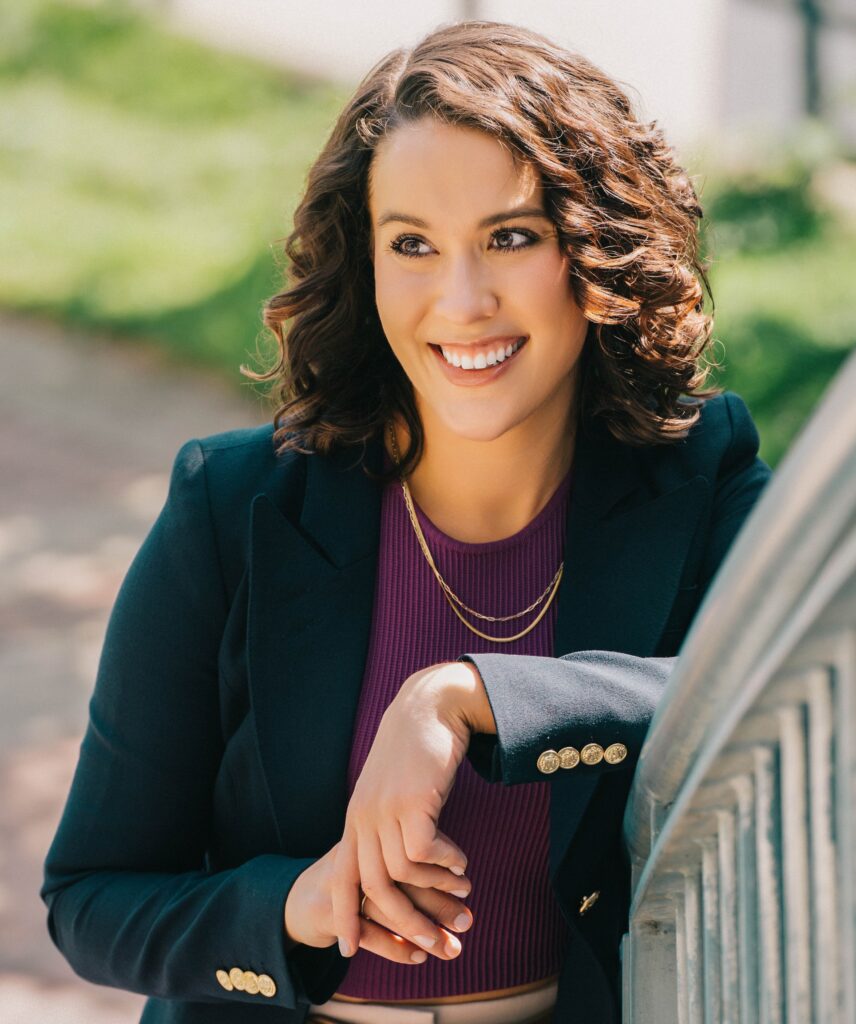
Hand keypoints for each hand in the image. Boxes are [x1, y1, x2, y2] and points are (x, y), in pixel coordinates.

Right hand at [284, 841, 470, 963]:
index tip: (466, 888)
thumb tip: (457, 873)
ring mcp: (339, 881)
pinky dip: (393, 945)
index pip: (410, 849)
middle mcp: (355, 855)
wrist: (298, 896)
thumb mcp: (379, 858)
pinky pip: (365, 930)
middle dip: (438, 902)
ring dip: (421, 928)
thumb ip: (411, 856)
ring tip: (449, 945)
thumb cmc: (352, 879)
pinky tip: (417, 955)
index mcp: (371, 833)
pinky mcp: (326, 911)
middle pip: (401, 877)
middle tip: (466, 921)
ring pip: (386, 906)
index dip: (439, 871)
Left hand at [330, 662, 491, 960]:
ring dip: (437, 889)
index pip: (341, 876)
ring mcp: (386, 808)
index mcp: (357, 818)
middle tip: (438, 944)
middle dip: (405, 923)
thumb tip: (404, 868)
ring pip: (403, 873)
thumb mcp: (393, 791)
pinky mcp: (412, 800)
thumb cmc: (417, 750)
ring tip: (463, 888)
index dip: (345, 914)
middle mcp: (364, 816)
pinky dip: (445, 864)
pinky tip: (461, 860)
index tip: (349, 949)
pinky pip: (425, 852)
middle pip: (374, 887)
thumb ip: (390, 825)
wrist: (431, 706)